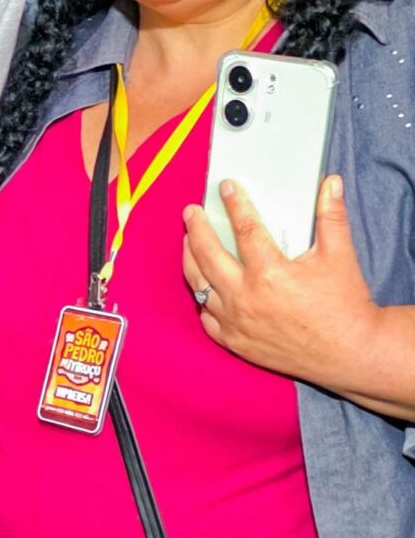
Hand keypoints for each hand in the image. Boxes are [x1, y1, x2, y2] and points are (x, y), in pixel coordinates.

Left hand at [181, 176, 388, 391]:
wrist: (349, 353)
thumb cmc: (344, 306)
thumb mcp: (339, 256)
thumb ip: (331, 216)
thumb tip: (331, 183)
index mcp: (269, 273)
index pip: (244, 229)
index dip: (234, 204)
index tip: (226, 188)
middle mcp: (245, 298)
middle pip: (208, 255)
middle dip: (197, 229)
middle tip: (191, 213)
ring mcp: (236, 323)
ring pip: (199, 286)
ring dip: (190, 261)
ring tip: (188, 243)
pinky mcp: (236, 343)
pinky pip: (206, 318)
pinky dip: (202, 301)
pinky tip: (202, 287)